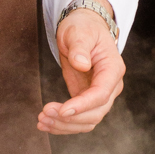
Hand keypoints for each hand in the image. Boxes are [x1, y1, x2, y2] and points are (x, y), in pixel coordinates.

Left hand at [37, 0, 124, 134]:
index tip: (62, 110)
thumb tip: (81, 64)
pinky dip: (63, 125)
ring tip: (41, 121)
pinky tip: (45, 124)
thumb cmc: (83, 27)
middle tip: (44, 113)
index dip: (83, 105)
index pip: (101, 94)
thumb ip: (80, 47)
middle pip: (95, 112)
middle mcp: (110, 86)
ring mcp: (100, 96)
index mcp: (113, 69)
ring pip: (87, 121)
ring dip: (64, 125)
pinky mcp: (86, 100)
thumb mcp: (79, 32)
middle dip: (70, 118)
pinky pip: (78, 119)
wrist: (83, 29)